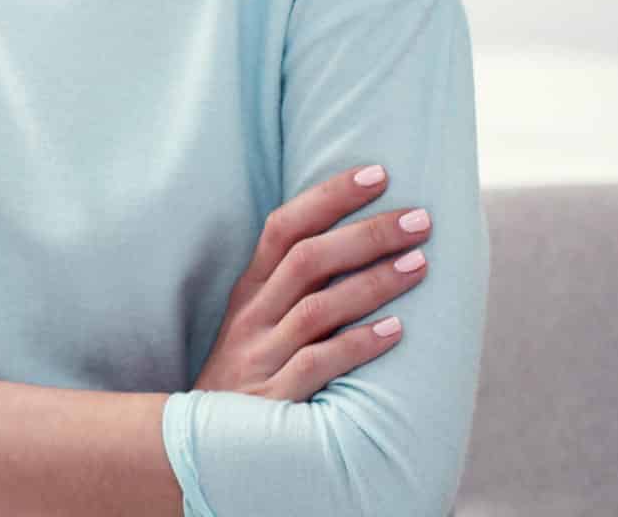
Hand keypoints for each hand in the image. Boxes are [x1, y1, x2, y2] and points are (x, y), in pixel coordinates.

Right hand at [194, 164, 432, 400]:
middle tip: (419, 219)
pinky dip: (357, 345)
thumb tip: (360, 243)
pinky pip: (317, 365)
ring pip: (317, 308)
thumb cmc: (247, 376)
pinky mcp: (273, 398)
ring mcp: (261, 356)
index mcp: (249, 291)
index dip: (329, 197)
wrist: (198, 443)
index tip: (378, 173)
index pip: (283, 228)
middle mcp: (253, 317)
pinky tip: (395, 332)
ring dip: (372, 283)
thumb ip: (293, 288)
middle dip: (366, 234)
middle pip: (307, 260)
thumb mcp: (255, 324)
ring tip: (420, 265)